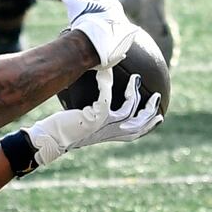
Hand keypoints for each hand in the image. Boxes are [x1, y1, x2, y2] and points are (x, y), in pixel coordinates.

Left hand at [26, 68, 162, 167]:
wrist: (51, 138)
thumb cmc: (65, 130)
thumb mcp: (87, 123)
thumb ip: (98, 116)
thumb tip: (102, 102)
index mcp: (110, 135)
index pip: (136, 133)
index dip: (150, 125)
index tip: (160, 117)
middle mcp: (110, 132)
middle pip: (140, 123)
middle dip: (151, 110)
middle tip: (156, 96)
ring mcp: (103, 126)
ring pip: (129, 109)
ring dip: (134, 92)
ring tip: (136, 79)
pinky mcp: (95, 118)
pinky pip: (107, 97)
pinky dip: (107, 83)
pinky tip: (105, 72)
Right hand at [53, 0, 138, 69]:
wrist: (100, 46)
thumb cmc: (88, 22)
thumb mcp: (74, 4)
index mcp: (109, 3)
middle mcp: (119, 15)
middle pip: (112, 7)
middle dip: (104, 7)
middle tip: (95, 8)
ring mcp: (122, 31)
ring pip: (115, 24)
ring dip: (107, 23)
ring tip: (97, 27)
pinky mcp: (122, 46)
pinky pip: (116, 41)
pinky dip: (110, 40)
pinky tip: (104, 43)